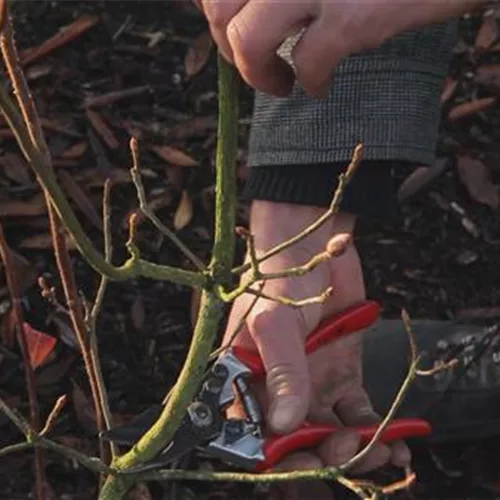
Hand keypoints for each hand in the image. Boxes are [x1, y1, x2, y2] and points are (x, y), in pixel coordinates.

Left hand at [200, 0, 483, 96]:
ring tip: (281, 84)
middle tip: (257, 62)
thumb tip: (237, 10)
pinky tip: (322, 87)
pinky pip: (307, 65)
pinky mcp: (351, 14)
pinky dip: (312, 84)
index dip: (214, 9)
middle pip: (219, 9)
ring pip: (246, 40)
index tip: (231, 24)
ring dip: (257, 76)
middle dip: (227, 48)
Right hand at [223, 201, 409, 498]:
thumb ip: (282, 371)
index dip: (281, 457)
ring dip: (356, 450)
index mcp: (248, 382)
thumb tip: (285, 425)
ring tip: (383, 450)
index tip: (308, 462)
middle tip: (353, 449)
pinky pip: (358, 413)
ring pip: (331, 434)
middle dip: (326, 455)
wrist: (314, 248)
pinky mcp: (342, 376)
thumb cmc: (278, 278)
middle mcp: (278, 391)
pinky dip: (377, 429)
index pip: (257, 436)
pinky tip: (397, 440)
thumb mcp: (274, 322)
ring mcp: (312, 386)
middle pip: (298, 443)